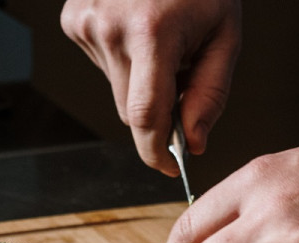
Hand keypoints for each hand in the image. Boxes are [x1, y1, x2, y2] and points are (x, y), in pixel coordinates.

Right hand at [61, 0, 241, 174]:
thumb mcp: (225, 36)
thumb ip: (210, 94)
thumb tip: (194, 142)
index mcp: (151, 33)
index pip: (145, 116)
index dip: (156, 151)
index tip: (169, 167)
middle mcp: (109, 28)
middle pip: (131, 110)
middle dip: (159, 113)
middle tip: (183, 79)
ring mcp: (85, 22)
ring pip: (117, 91)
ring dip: (142, 84)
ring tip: (162, 43)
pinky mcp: (73, 19)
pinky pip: (104, 66)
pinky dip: (125, 62)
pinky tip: (140, 32)